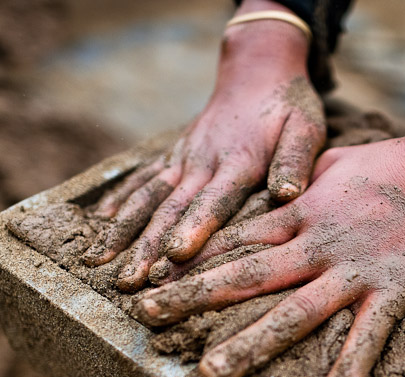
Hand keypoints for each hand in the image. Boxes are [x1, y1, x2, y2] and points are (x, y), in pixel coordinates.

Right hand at [82, 1, 325, 291]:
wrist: (258, 67)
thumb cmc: (288, 104)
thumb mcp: (306, 128)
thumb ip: (296, 162)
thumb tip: (288, 194)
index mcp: (239, 161)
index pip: (214, 200)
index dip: (194, 228)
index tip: (175, 256)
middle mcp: (202, 161)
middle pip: (170, 208)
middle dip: (146, 246)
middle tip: (130, 282)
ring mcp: (183, 158)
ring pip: (147, 196)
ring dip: (122, 230)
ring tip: (99, 262)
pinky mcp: (174, 155)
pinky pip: (141, 179)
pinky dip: (119, 201)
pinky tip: (99, 224)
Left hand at [132, 91, 404, 376]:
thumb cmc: (392, 164)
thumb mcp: (332, 161)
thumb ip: (298, 180)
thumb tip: (276, 187)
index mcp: (300, 214)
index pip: (235, 240)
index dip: (190, 260)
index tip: (151, 276)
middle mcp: (315, 245)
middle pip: (246, 276)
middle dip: (192, 297)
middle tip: (145, 319)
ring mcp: (352, 272)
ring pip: (292, 313)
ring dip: (249, 343)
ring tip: (210, 373)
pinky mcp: (391, 292)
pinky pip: (368, 336)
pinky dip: (351, 367)